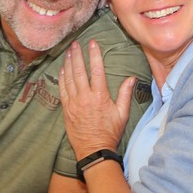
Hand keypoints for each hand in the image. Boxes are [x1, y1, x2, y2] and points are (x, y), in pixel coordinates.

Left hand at [58, 40, 134, 158]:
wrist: (94, 150)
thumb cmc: (110, 132)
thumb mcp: (122, 114)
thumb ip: (125, 94)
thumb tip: (131, 78)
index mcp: (100, 96)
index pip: (97, 70)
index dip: (94, 54)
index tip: (93, 43)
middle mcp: (85, 97)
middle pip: (79, 70)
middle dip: (77, 55)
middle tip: (75, 43)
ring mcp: (73, 102)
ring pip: (69, 78)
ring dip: (68, 63)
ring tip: (69, 51)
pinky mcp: (66, 108)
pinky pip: (62, 89)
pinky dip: (61, 77)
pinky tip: (62, 68)